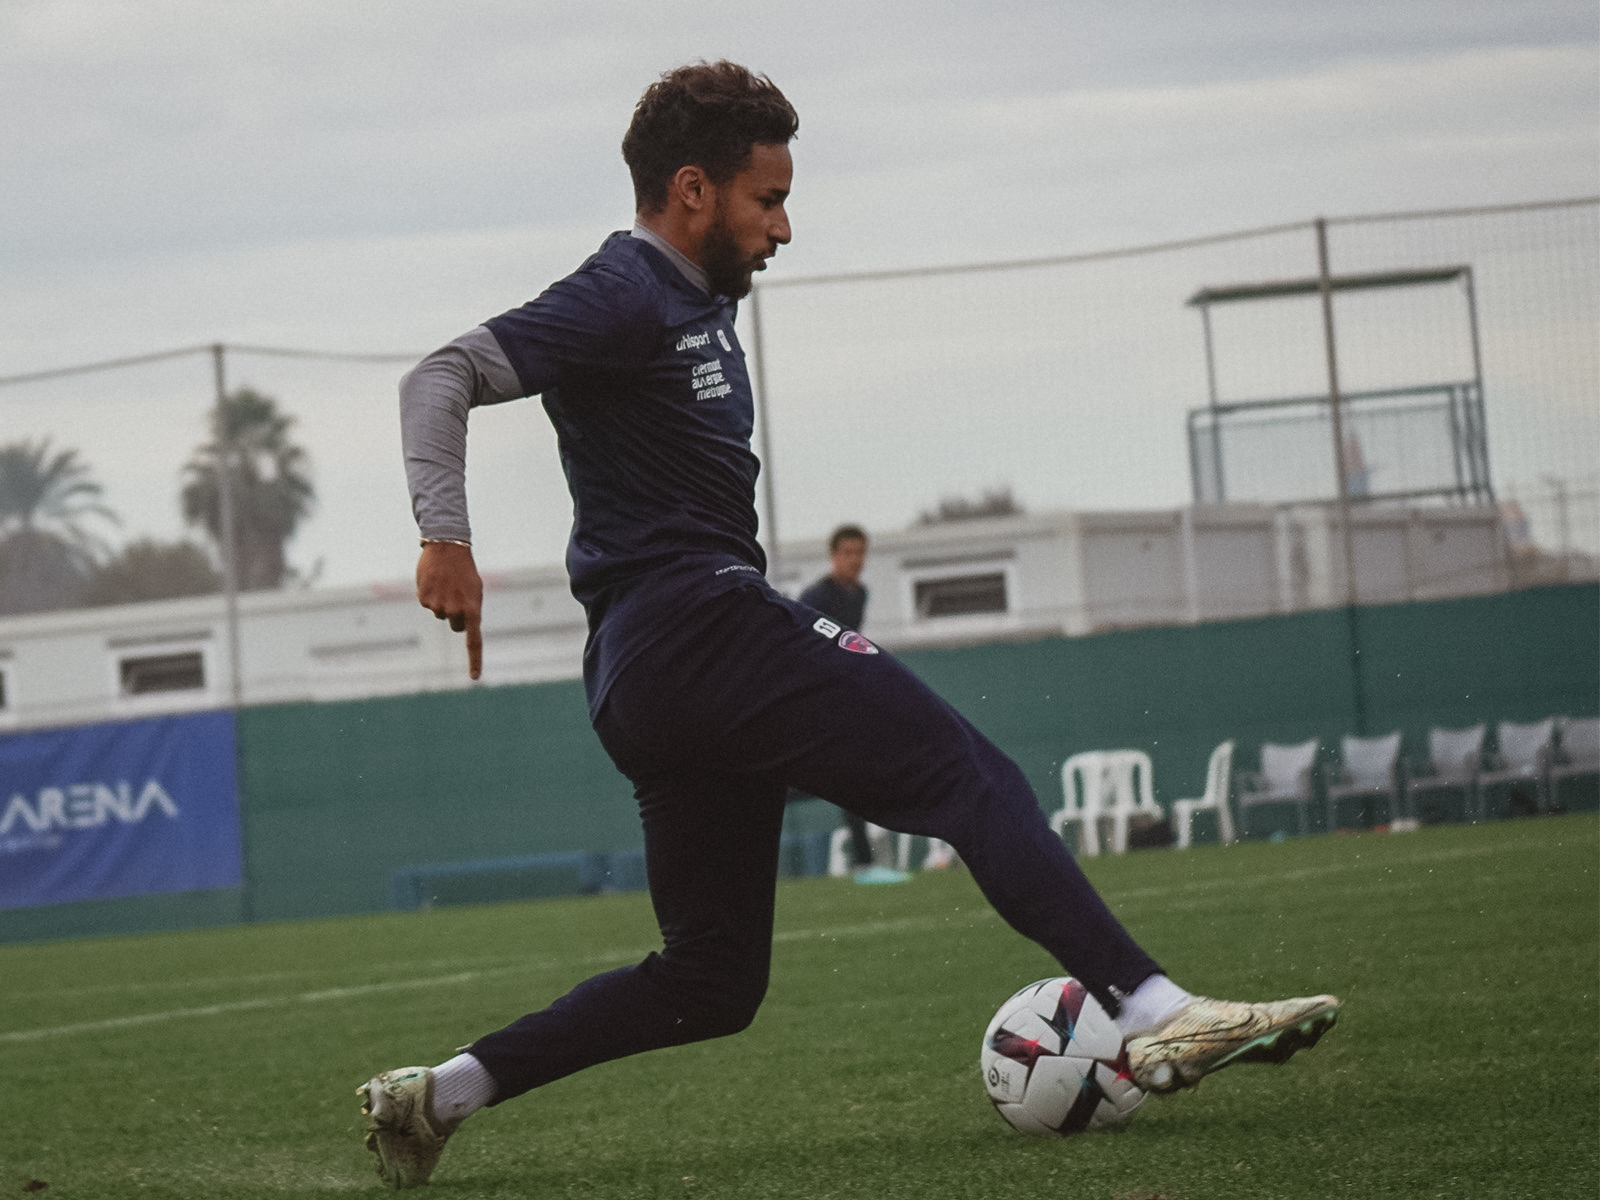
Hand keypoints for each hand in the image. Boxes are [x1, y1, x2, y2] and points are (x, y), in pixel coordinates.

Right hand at [416, 541, 482, 678]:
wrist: (447, 547)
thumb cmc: (464, 570)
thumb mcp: (474, 590)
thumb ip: (470, 610)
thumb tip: (462, 627)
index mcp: (473, 609)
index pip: (474, 640)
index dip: (475, 660)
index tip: (474, 678)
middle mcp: (455, 611)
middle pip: (455, 626)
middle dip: (457, 615)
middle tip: (458, 594)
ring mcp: (438, 606)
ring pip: (441, 615)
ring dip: (443, 602)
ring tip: (447, 584)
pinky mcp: (424, 599)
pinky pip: (428, 604)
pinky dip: (430, 595)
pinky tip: (435, 581)